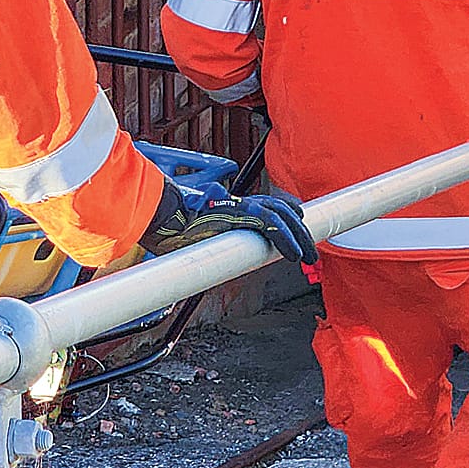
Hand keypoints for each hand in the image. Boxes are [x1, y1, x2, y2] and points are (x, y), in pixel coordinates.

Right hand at [143, 179, 317, 264]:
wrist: (157, 217)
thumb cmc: (170, 229)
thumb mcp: (196, 237)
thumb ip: (210, 245)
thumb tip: (204, 265)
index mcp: (230, 205)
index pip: (266, 205)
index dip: (286, 213)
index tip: (299, 220)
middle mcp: (238, 202)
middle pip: (278, 208)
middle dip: (299, 228)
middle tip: (311, 247)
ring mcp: (239, 207)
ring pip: (279, 216)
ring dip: (298, 236)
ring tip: (309, 255)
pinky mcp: (238, 215)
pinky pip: (270, 225)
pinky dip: (285, 238)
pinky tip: (295, 254)